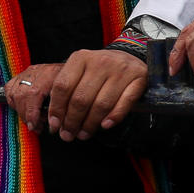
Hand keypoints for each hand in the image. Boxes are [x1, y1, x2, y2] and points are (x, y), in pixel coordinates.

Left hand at [7, 50, 147, 139]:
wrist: (128, 56)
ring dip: (90, 124)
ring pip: (101, 104)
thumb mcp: (80, 72)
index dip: (57, 109)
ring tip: (83, 134)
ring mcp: (121, 69)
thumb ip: (67, 91)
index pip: (62, 86)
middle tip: (68, 135)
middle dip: (72, 122)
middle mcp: (100, 61)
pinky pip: (124, 103)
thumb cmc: (98, 70)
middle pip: (81, 98)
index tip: (54, 125)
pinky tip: (104, 126)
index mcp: (80, 58)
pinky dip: (113, 117)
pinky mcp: (139, 78)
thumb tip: (55, 122)